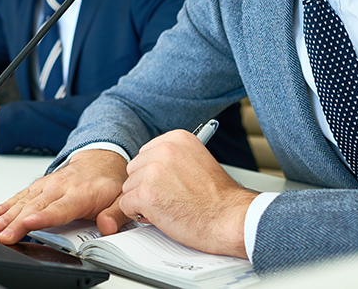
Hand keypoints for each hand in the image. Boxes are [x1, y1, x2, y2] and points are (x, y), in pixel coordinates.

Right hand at [0, 149, 127, 244]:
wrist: (101, 157)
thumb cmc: (107, 181)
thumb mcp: (121, 197)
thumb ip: (115, 214)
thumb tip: (108, 226)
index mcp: (81, 193)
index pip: (59, 208)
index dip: (43, 217)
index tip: (28, 223)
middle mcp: (61, 186)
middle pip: (36, 207)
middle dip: (17, 221)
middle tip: (4, 235)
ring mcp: (48, 184)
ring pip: (25, 200)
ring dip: (8, 214)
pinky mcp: (40, 185)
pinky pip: (21, 194)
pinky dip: (7, 203)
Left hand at [119, 129, 256, 258]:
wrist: (231, 219)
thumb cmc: (218, 198)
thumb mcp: (198, 161)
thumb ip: (173, 159)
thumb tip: (150, 165)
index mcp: (177, 138)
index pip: (146, 153)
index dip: (154, 174)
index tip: (169, 183)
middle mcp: (164, 150)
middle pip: (134, 169)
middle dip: (146, 186)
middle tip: (169, 198)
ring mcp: (153, 172)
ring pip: (129, 187)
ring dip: (143, 201)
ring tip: (168, 207)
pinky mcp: (146, 194)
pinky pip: (126, 205)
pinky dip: (138, 214)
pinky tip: (159, 216)